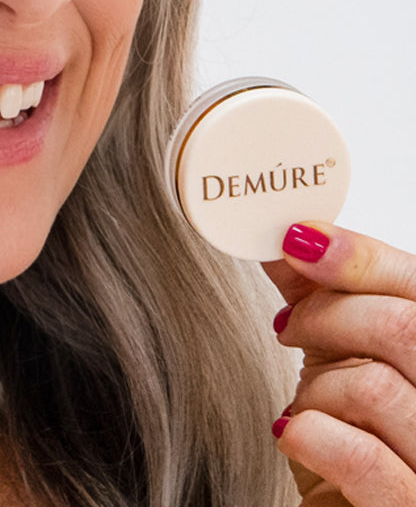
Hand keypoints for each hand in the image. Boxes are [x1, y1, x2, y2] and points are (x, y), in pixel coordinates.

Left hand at [264, 222, 415, 505]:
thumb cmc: (358, 433)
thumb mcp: (343, 350)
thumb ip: (322, 293)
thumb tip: (286, 231)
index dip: (359, 257)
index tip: (298, 239)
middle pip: (403, 327)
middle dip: (327, 315)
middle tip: (290, 326)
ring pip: (377, 388)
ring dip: (317, 388)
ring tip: (306, 403)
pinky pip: (363, 459)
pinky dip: (311, 436)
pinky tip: (294, 433)